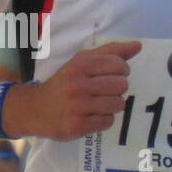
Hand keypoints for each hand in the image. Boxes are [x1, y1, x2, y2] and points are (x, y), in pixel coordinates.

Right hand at [10, 41, 141, 140]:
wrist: (33, 109)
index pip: (119, 65)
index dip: (121, 70)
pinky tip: (91, 116)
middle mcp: (78, 85)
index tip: (111, 75)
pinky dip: (103, 119)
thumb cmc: (65, 82)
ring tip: (98, 104)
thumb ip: (111, 52)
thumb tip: (137, 45)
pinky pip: (108, 121)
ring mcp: (76, 107)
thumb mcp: (82, 61)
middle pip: (122, 85)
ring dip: (112, 105)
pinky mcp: (76, 126)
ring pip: (118, 104)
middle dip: (117, 88)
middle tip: (103, 91)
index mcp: (80, 65)